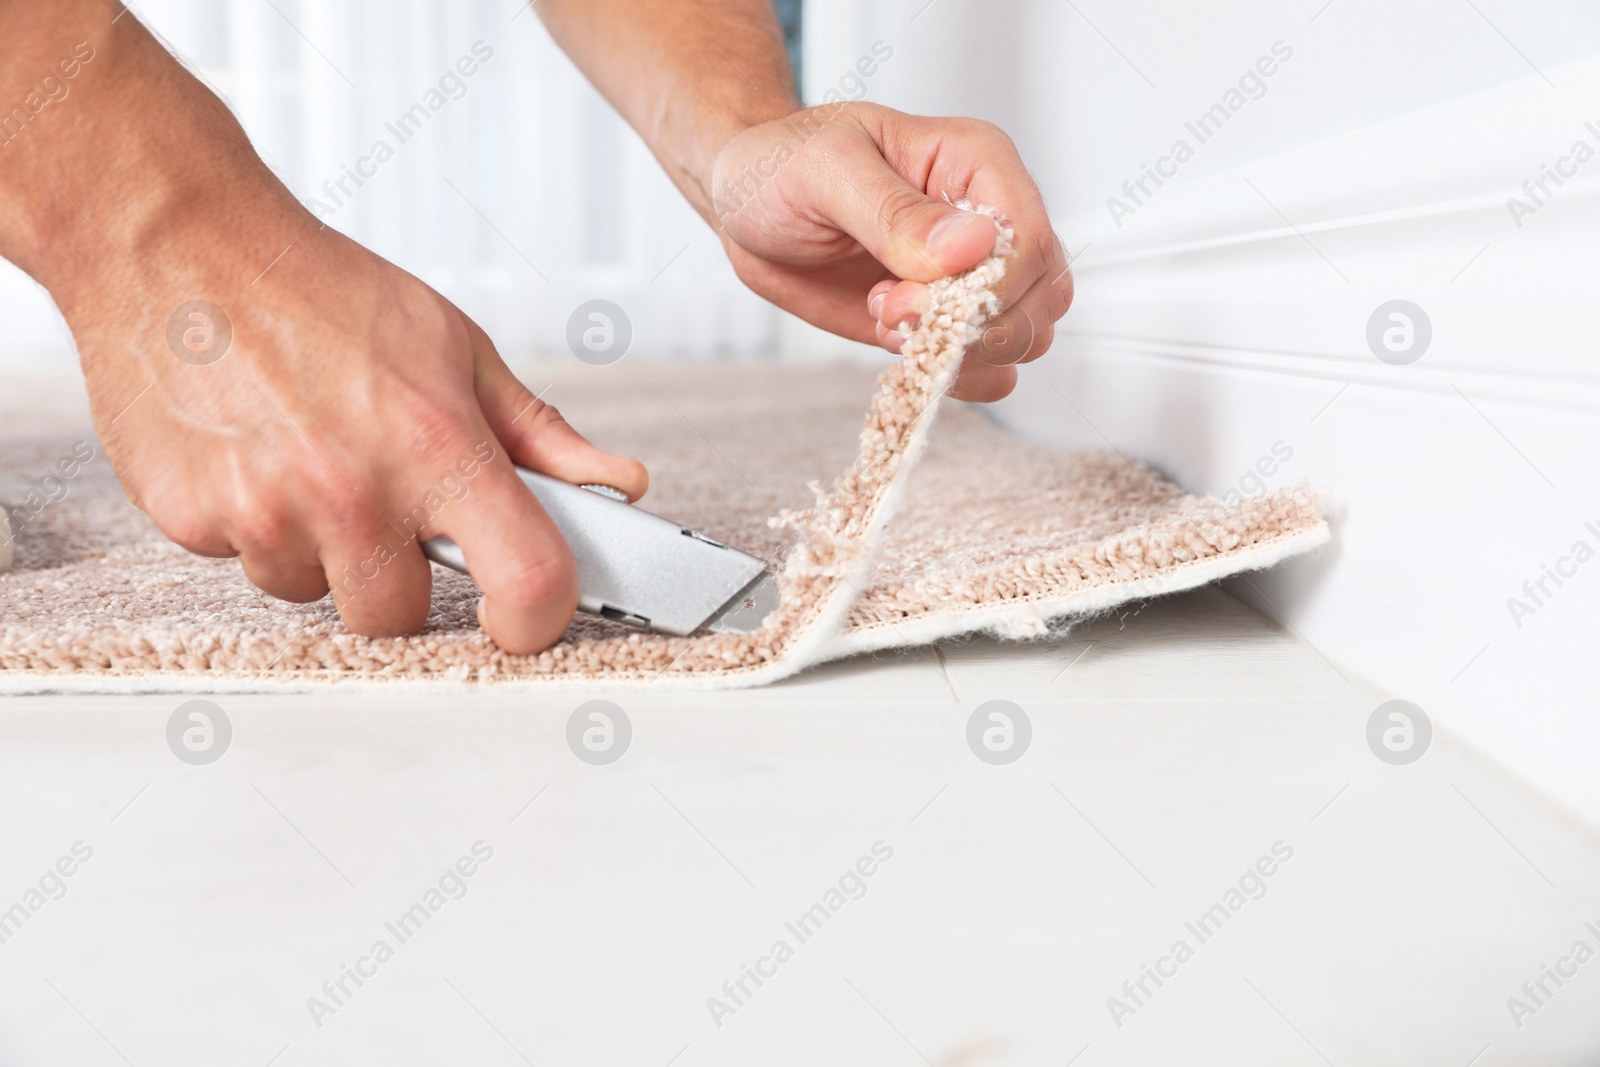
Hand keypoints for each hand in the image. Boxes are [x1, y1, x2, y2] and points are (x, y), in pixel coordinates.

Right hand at [67, 204, 646, 653]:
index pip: (525, 578)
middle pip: (400, 616)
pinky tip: (255, 454)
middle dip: (401, 580)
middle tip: (387, 509)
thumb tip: (617, 483)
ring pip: (315, 591)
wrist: (179, 245)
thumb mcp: (455, 347)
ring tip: (310, 460)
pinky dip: (255, 524)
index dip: (537, 617)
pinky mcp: (192, 519)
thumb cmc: (320, 291)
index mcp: (436, 445)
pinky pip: (245, 561)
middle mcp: (352, 489)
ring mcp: (265, 510)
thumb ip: (538, 433)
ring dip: (321, 549)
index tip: (525, 617)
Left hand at [710, 102, 1071, 401]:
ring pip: (1026, 337)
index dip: (985, 289)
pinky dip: (952, 376)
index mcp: (977, 162)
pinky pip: (989, 367)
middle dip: (971, 325)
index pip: (1029, 240)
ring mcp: (972, 274)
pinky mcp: (945, 319)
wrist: (747, 203)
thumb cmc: (780, 166)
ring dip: (960, 351)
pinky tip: (896, 345)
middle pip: (1042, 297)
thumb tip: (970, 247)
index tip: (906, 296)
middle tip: (888, 309)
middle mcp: (989, 217)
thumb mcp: (824, 172)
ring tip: (887, 319)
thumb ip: (896, 212)